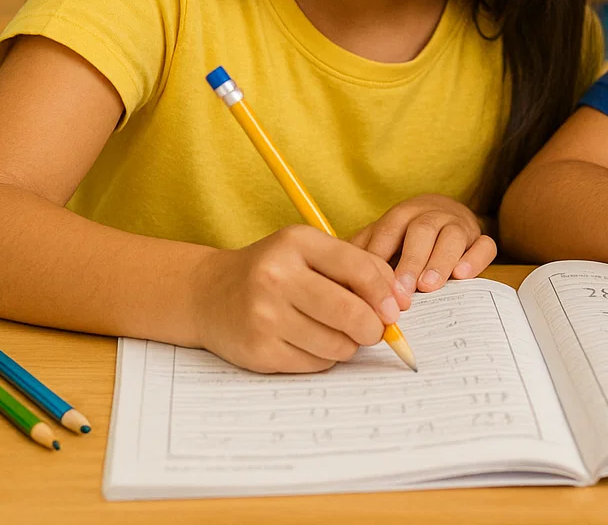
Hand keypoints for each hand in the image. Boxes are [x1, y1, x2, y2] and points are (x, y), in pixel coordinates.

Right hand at [190, 224, 400, 372]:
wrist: (208, 294)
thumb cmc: (273, 271)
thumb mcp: (310, 252)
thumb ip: (357, 267)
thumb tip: (399, 303)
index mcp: (296, 243)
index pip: (360, 269)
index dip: (386, 294)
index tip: (395, 308)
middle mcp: (277, 276)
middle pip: (351, 313)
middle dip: (374, 327)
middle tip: (375, 329)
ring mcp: (264, 316)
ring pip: (337, 344)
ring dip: (348, 344)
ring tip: (335, 332)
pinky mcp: (258, 350)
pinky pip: (316, 364)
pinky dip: (324, 357)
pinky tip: (309, 342)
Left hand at [350, 194, 496, 295]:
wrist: (445, 215)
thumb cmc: (405, 238)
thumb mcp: (381, 240)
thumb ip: (362, 254)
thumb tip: (334, 277)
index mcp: (403, 214)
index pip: (389, 231)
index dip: (380, 257)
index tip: (372, 286)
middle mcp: (432, 214)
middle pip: (422, 231)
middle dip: (411, 261)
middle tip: (402, 291)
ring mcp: (458, 225)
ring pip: (453, 236)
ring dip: (440, 261)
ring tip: (429, 286)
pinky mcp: (480, 239)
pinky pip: (484, 245)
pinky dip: (475, 259)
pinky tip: (462, 275)